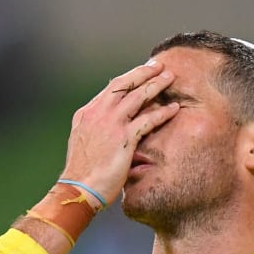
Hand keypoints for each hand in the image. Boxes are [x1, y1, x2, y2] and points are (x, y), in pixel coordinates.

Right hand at [60, 60, 179, 204]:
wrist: (78, 188)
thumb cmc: (82, 172)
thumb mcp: (85, 142)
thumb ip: (98, 129)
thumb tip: (111, 126)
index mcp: (87, 113)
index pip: (111, 88)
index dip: (129, 78)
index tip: (141, 72)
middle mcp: (98, 113)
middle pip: (124, 84)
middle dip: (143, 72)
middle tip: (159, 65)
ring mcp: (111, 124)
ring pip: (138, 96)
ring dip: (156, 85)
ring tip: (170, 77)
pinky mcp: (124, 138)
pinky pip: (148, 120)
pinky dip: (163, 113)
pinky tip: (174, 109)